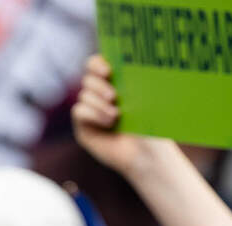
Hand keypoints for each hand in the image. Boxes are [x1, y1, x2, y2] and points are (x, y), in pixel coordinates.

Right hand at [72, 55, 174, 178]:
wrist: (147, 156)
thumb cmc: (151, 128)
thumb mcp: (146, 101)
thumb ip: (133, 81)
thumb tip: (126, 63)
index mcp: (114, 84)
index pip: (96, 64)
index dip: (97, 64)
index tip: (108, 70)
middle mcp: (99, 96)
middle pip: (88, 78)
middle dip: (99, 85)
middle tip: (114, 97)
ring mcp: (90, 112)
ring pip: (84, 95)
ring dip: (99, 104)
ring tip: (116, 116)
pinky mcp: (83, 128)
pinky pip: (79, 112)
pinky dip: (93, 115)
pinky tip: (109, 123)